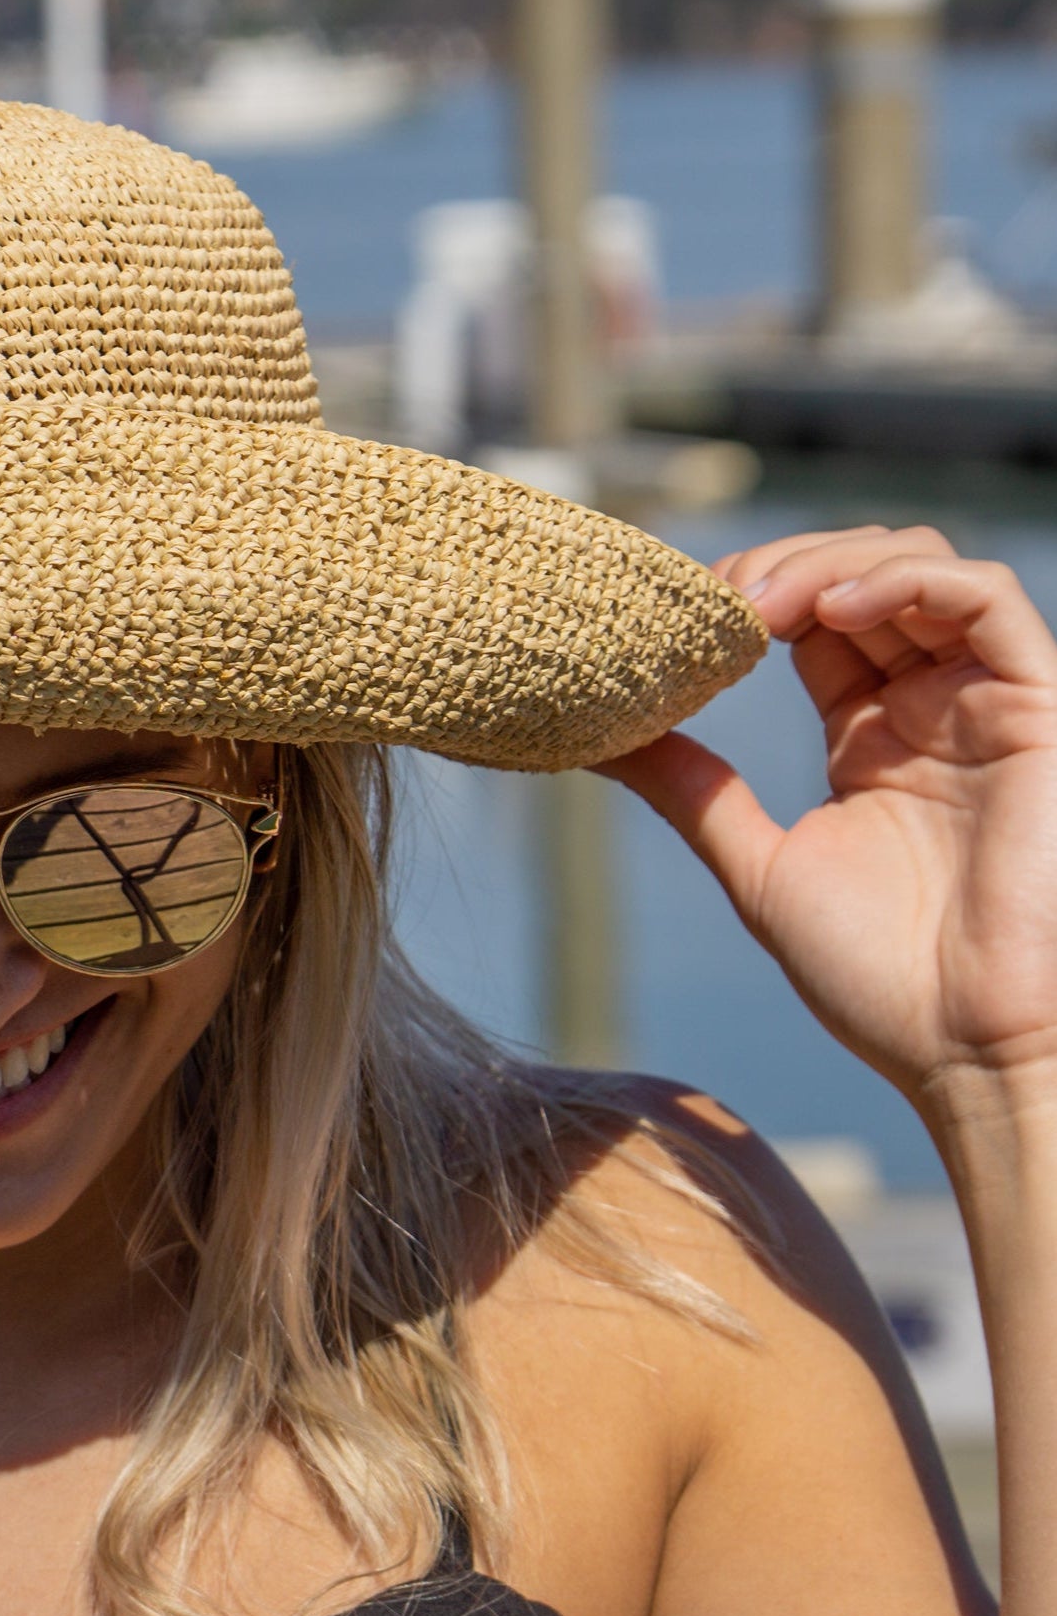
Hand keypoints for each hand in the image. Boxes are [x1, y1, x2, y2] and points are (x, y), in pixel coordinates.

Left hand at [600, 525, 1056, 1125]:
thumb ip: (694, 793)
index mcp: (870, 735)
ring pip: (920, 564)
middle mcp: (931, 707)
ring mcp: (986, 703)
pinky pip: (987, 598)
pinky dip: (908, 578)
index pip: (811, 616)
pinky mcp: (1039, 710)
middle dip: (778, 568)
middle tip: (710, 603)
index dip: (746, 595)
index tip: (675, 616)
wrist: (970, 1054)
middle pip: (858, 573)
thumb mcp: (760, 868)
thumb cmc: (879, 982)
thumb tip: (602, 739)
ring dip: (830, 561)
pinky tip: (833, 608)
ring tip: (758, 606)